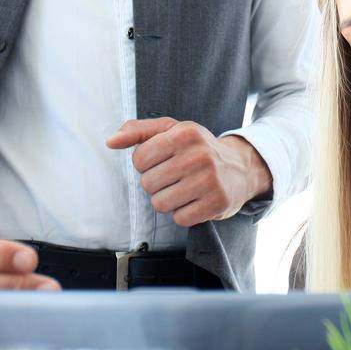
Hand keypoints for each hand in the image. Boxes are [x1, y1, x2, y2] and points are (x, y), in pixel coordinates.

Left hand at [106, 118, 271, 227]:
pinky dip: (184, 213)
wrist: (241, 168)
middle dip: (157, 183)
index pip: (139, 159)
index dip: (146, 164)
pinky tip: (195, 201)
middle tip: (176, 176)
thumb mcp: (171, 130)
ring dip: (168, 200)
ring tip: (184, 189)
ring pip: (160, 204)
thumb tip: (110, 141)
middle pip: (148, 183)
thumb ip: (138, 131)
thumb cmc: (197, 148)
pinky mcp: (217, 203)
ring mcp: (210, 180)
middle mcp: (199, 155)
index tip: (164, 160)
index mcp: (185, 133)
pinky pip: (179, 219)